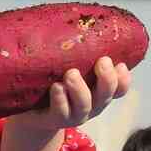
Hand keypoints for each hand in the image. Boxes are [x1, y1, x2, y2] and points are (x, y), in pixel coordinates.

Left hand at [2, 55, 131, 150]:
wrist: (26, 112)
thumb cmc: (50, 87)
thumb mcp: (66, 72)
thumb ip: (75, 57)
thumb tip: (72, 30)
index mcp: (97, 94)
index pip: (119, 89)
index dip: (124, 80)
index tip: (120, 64)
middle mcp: (89, 107)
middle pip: (106, 96)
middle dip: (107, 80)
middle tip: (102, 62)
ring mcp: (71, 116)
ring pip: (85, 106)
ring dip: (81, 90)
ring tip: (71, 74)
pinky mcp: (51, 120)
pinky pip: (60, 112)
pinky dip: (60, 100)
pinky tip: (56, 87)